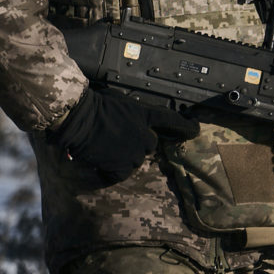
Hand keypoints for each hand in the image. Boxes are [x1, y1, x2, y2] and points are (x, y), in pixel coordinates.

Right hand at [52, 89, 193, 188]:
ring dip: (125, 156)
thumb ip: (129, 110)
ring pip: (135, 159)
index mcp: (144, 115)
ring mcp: (132, 153)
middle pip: (150, 144)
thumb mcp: (117, 99)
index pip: (171, 121)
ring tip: (107, 150)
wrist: (78, 119)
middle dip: (139, 143)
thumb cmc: (93, 103)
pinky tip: (101, 168)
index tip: (195, 130)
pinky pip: (120, 174)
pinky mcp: (119, 167)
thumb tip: (126, 115)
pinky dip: (111, 172)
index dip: (186, 126)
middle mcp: (143, 135)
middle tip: (120, 139)